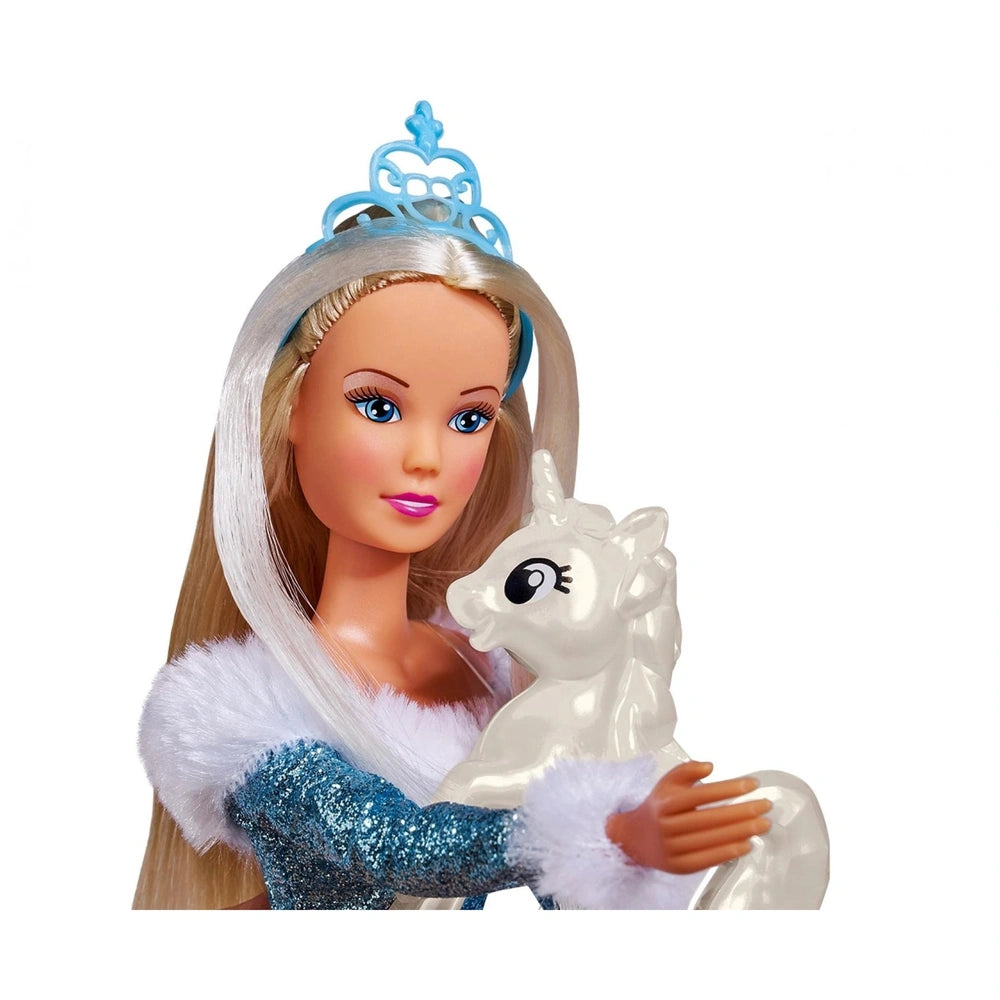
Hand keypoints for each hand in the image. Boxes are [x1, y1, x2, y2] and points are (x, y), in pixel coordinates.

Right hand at [605, 761, 771, 874]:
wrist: (633, 839)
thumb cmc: (658, 807)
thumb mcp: (666, 784)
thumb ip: (686, 770)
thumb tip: (710, 766)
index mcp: (666, 802)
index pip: (702, 793)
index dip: (729, 788)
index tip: (753, 784)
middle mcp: (668, 825)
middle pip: (712, 818)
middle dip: (744, 811)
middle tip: (766, 806)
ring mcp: (673, 847)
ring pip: (713, 839)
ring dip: (743, 832)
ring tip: (764, 824)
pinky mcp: (679, 867)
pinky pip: (709, 859)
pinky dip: (730, 852)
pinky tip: (748, 844)